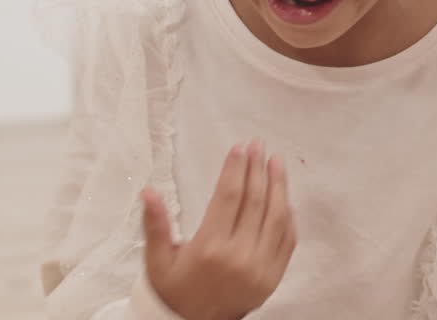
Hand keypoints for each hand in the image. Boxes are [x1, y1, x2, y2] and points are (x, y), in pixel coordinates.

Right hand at [141, 141, 296, 319]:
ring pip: (277, 217)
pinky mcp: (274, 276)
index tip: (240, 148)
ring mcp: (261, 267)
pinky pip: (287, 239)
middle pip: (255, 201)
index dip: (236, 169)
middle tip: (259, 145)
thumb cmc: (173, 290)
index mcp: (209, 248)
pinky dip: (287, 214)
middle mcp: (239, 256)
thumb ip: (156, 224)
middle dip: (257, 169)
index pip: (229, 197)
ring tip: (276, 163)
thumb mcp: (157, 260)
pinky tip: (283, 196)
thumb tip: (149, 191)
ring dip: (279, 186)